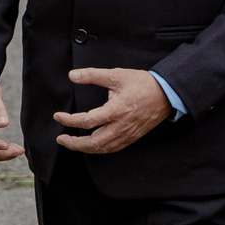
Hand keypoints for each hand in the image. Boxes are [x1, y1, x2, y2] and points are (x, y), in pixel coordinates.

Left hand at [54, 67, 173, 154]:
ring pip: (103, 149)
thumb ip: (92, 75)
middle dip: (74, 143)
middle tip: (61, 138)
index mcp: (116, 110)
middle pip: (93, 142)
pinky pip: (113, 148)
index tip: (58, 116)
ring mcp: (127, 134)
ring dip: (84, 148)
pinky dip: (99, 149)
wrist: (166, 93)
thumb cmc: (142, 83)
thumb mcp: (116, 75)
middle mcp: (121, 126)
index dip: (69, 120)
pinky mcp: (132, 137)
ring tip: (72, 143)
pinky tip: (91, 145)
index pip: (87, 121)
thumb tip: (72, 75)